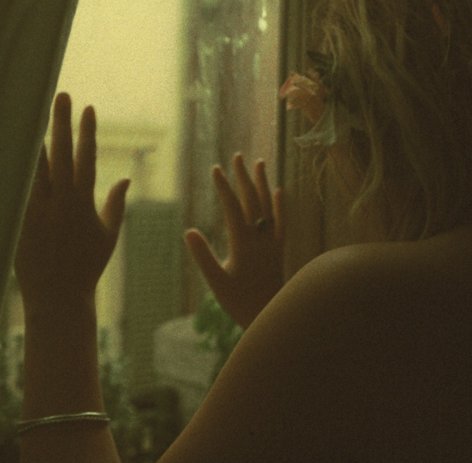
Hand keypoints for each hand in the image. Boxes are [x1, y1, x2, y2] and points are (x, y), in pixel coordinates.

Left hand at [15, 93, 129, 313]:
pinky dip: (11, 168)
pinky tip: (5, 150)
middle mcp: (60, 201)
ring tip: (26, 112)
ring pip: (32, 166)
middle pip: (59, 152)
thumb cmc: (87, 266)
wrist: (59, 297)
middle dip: (61, 122)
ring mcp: (36, 210)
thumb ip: (115, 204)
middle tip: (61, 96)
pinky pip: (13, 188)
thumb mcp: (108, 235)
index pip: (87, 157)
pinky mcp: (17, 221)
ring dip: (30, 138)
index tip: (88, 108)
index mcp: (84, 202)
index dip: (88, 131)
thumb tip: (126, 180)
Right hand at [185, 154, 285, 329]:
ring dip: (263, 183)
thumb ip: (204, 257)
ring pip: (269, 206)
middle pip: (252, 200)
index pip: (232, 207)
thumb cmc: (240, 302)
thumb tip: (189, 231)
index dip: (224, 186)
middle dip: (243, 177)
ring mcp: (272, 242)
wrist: (271, 315)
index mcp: (243, 242)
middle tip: (236, 156)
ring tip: (258, 163)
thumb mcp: (217, 282)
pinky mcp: (280, 249)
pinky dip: (281, 206)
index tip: (216, 168)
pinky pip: (282, 222)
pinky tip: (280, 191)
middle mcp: (260, 237)